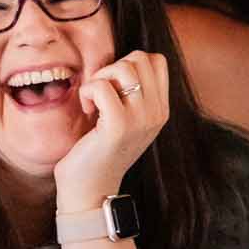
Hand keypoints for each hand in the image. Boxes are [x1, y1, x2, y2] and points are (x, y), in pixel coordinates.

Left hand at [52, 51, 169, 212]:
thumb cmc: (100, 151)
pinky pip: (101, 86)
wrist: (91, 190)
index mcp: (160, 110)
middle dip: (113, 68)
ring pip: (124, 67)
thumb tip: (124, 61)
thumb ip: (133, 93)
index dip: (130, 63)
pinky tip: (87, 111)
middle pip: (140, 58)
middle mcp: (156, 113)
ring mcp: (140, 120)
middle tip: (101, 93)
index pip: (157, 61)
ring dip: (100, 78)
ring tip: (94, 102)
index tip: (115, 87)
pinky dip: (88, 92)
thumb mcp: (126, 120)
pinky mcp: (118, 126)